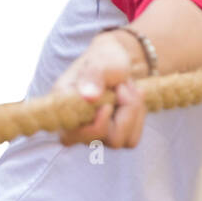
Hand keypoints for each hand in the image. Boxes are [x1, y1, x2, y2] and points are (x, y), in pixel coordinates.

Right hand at [54, 32, 147, 148]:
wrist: (117, 61)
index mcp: (63, 108)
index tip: (111, 100)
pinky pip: (131, 139)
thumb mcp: (101, 62)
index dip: (99, 123)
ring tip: (127, 89)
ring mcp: (93, 135)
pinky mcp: (111, 137)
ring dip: (133, 111)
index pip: (73, 136)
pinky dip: (138, 118)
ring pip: (122, 141)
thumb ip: (94, 76)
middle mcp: (75, 128)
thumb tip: (89, 97)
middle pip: (108, 140)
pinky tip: (133, 99)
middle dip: (126, 110)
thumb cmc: (104, 59)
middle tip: (123, 86)